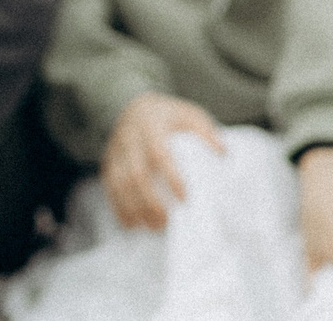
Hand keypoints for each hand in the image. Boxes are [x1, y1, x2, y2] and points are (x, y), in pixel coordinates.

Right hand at [101, 92, 225, 229]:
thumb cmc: (168, 115)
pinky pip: (109, 187)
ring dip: (134, 208)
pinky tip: (131, 224)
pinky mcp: (109, 162)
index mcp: (150, 124)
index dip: (171, 177)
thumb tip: (223, 154)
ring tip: (153, 226)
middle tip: (168, 221)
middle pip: (135, 173)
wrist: (135, 105)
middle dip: (150, 201)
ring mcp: (115, 150)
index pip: (158, 153)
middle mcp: (129, 137)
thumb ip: (205, 132)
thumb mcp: (189, 115)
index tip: (185, 198)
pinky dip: (118, 207)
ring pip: (119, 183)